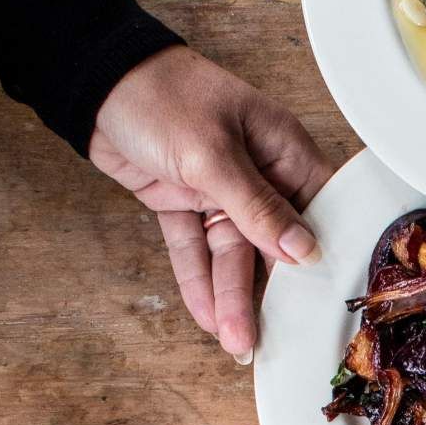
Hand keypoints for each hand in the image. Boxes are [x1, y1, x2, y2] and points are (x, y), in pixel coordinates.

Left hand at [89, 45, 332, 359]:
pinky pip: (196, 249)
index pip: (318, 210)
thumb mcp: (214, 155)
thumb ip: (259, 208)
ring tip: (238, 343)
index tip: (331, 300)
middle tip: (279, 337)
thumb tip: (306, 252)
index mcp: (282, 149)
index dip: (326, 254)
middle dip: (272, 291)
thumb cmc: (163, 97)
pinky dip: (198, 280)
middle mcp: (259, 173)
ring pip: (233, 253)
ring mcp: (220, 190)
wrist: (94, 81)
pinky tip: (207, 315)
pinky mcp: (185, 203)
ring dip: (232, 297)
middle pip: (273, 244)